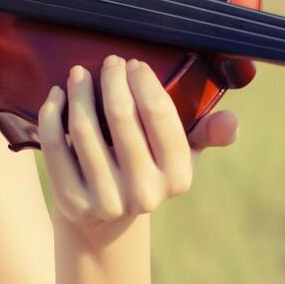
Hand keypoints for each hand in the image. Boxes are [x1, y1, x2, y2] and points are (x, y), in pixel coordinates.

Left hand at [36, 55, 238, 237]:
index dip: (143, 81)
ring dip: (79, 92)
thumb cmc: (149, 169)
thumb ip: (209, 133)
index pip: (158, 114)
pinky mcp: (72, 203)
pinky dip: (52, 114)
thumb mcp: (183, 154)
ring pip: (84, 128)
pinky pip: (56, 146)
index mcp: (178, 176)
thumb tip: (231, 122)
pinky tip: (57, 95)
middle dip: (112, 79)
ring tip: (79, 73)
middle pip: (120, 116)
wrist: (107, 221)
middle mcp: (146, 193)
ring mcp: (107, 200)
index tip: (134, 64)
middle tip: (109, 62)